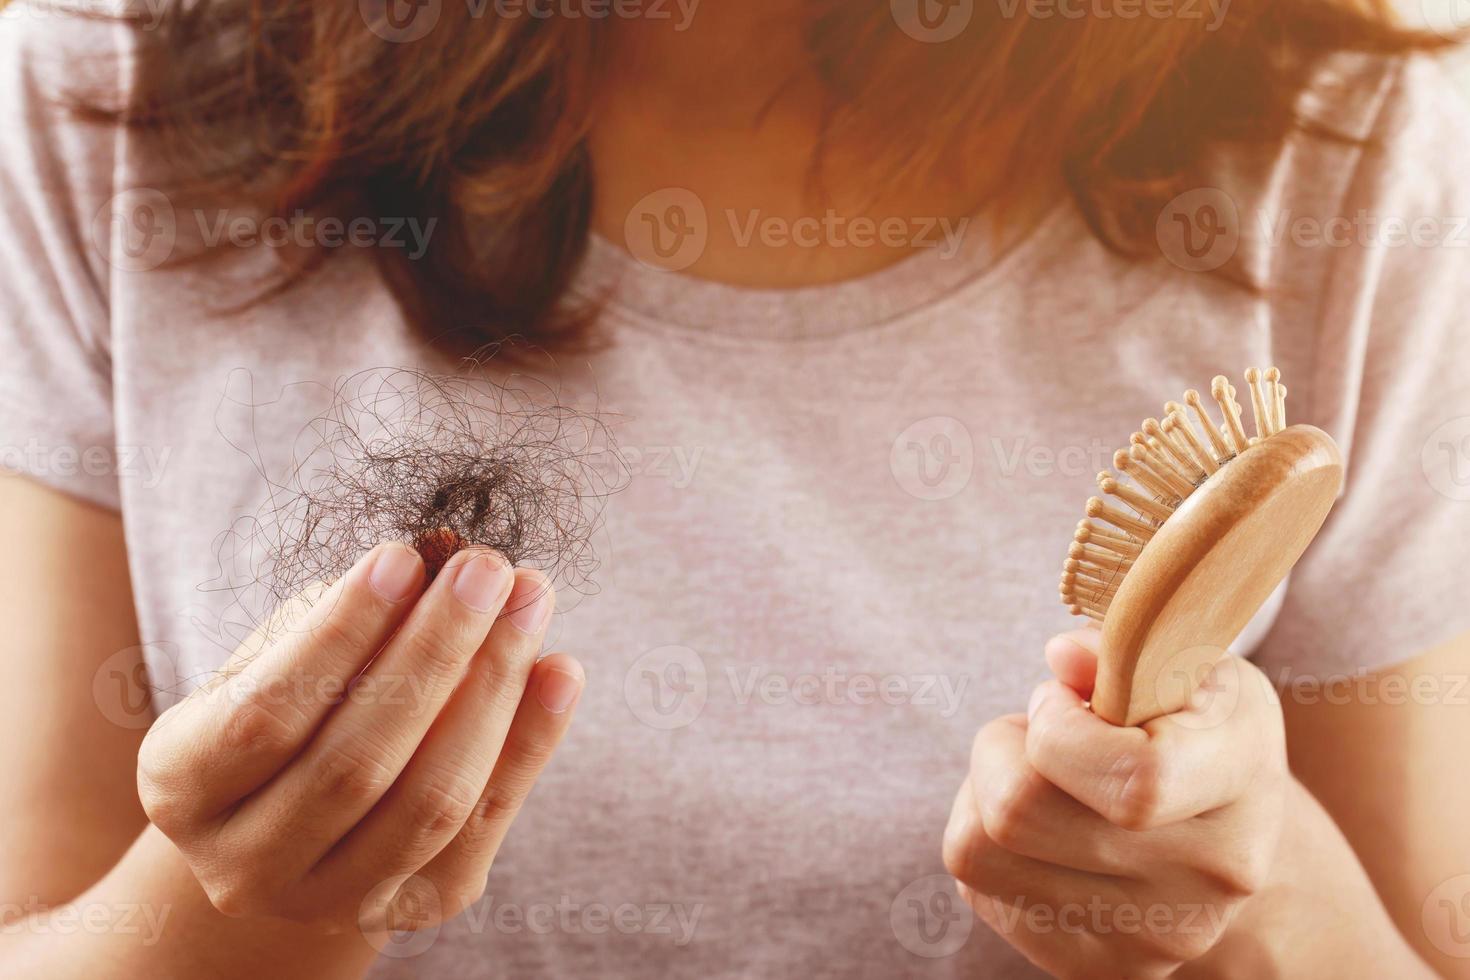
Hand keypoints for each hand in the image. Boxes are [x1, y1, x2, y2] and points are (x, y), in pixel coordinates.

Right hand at [136, 542, 582, 933]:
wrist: (288, 823)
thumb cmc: (284, 706)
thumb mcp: (274, 659)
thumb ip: (337, 619)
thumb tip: (432, 569)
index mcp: (182, 786)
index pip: (266, 713)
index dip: (340, 634)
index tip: (402, 557)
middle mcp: (245, 864)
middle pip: (356, 763)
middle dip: (433, 652)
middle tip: (486, 568)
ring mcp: (332, 899)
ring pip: (430, 803)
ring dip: (493, 689)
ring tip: (529, 600)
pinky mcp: (416, 907)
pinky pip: (485, 824)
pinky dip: (531, 743)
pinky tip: (561, 671)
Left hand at [942, 629, 1286, 977]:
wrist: (1226, 836)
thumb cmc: (1189, 723)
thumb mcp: (1178, 660)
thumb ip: (1123, 645)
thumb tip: (1063, 658)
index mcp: (1241, 779)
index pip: (1131, 782)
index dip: (1059, 729)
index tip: (1060, 700)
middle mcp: (1209, 876)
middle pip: (1020, 812)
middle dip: (1003, 747)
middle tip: (1043, 729)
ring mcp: (1154, 937)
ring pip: (978, 847)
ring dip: (985, 790)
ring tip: (1042, 776)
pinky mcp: (1096, 966)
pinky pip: (976, 885)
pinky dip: (987, 840)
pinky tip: (1044, 827)